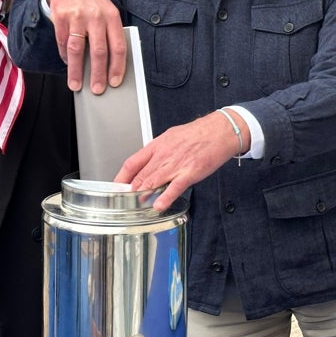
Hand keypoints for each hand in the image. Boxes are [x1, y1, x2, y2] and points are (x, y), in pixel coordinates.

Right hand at [45, 0, 125, 92]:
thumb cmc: (92, 3)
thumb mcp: (106, 13)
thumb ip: (109, 34)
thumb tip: (109, 66)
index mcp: (112, 17)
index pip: (118, 46)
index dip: (117, 67)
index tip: (114, 82)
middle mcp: (95, 16)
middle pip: (98, 51)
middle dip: (98, 74)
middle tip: (97, 89)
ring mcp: (77, 16)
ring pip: (77, 50)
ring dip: (76, 71)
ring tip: (76, 84)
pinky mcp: (60, 16)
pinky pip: (63, 42)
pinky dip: (65, 56)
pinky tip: (68, 63)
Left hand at [114, 110, 250, 210]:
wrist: (219, 131)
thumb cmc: (198, 133)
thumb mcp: (171, 136)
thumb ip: (159, 150)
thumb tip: (148, 161)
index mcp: (157, 145)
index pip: (133, 162)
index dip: (122, 176)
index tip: (116, 185)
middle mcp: (163, 155)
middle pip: (141, 175)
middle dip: (131, 190)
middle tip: (125, 200)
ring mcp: (176, 164)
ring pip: (153, 182)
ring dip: (143, 195)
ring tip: (136, 205)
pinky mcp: (190, 172)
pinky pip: (174, 187)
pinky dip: (165, 198)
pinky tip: (158, 205)